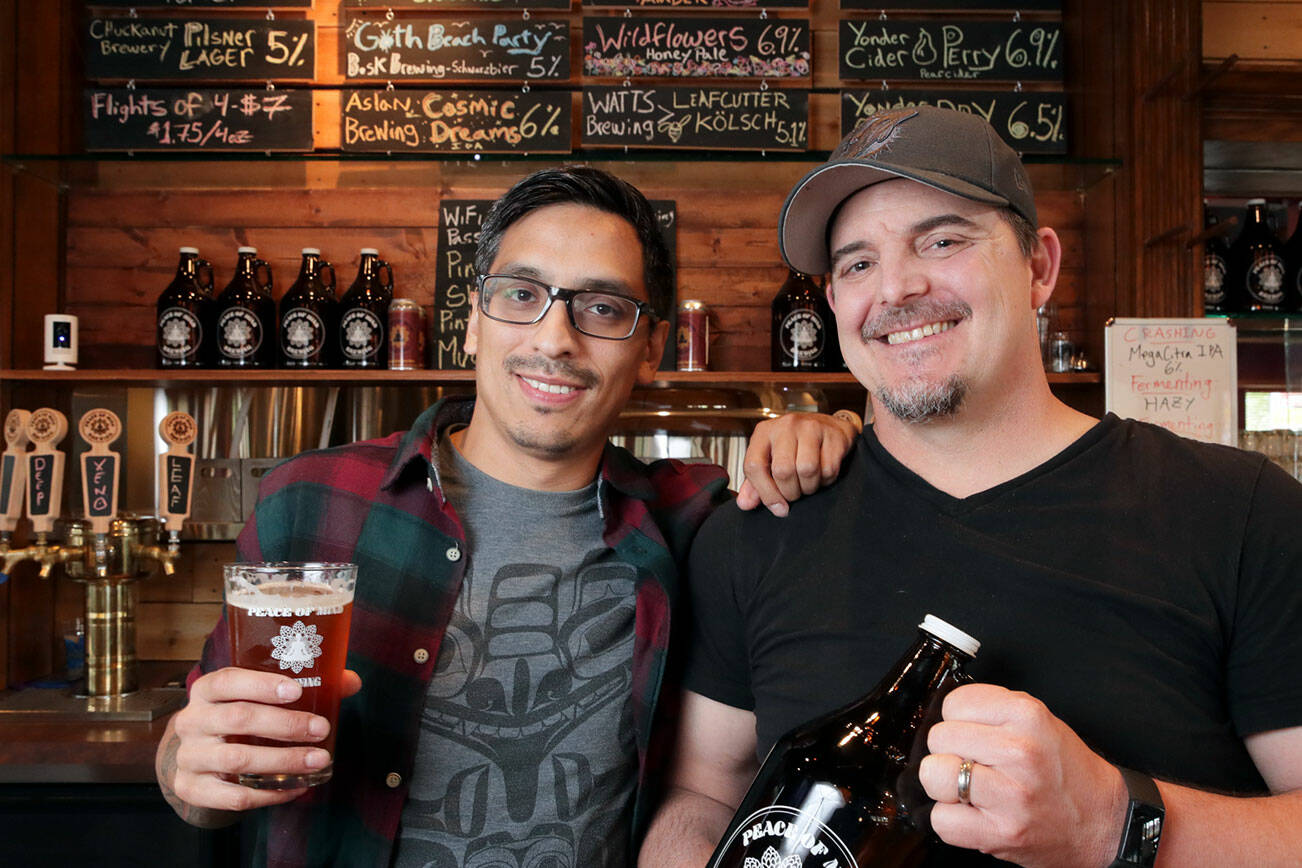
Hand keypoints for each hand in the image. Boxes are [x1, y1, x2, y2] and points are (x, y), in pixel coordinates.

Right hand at [165, 666, 361, 812]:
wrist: (193, 753)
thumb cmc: (236, 716)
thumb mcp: (257, 696)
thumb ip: (303, 685)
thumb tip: (350, 681)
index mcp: (206, 691)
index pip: (228, 681)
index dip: (262, 685)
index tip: (297, 691)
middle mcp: (191, 721)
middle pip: (238, 719)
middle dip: (285, 725)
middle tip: (320, 729)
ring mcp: (188, 757)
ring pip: (237, 760)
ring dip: (283, 761)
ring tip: (318, 760)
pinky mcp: (191, 789)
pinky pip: (234, 796)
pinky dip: (269, 794)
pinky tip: (296, 787)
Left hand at [737, 411, 858, 515]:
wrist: (830, 426)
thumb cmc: (796, 445)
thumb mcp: (771, 459)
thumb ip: (755, 483)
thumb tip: (745, 504)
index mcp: (764, 432)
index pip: (754, 466)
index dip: (765, 493)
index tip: (777, 507)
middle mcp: (785, 426)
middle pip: (782, 470)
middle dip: (790, 492)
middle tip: (795, 492)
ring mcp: (810, 427)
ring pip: (807, 469)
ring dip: (809, 487)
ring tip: (808, 483)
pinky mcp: (833, 435)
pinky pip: (829, 469)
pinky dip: (826, 480)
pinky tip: (822, 474)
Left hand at [919, 683, 1127, 867]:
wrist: (1105, 823)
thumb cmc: (1068, 773)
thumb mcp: (1041, 721)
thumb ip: (995, 712)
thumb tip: (946, 714)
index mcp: (1027, 716)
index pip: (954, 703)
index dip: (958, 720)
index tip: (973, 733)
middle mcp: (1019, 751)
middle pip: (939, 738)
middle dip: (950, 751)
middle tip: (974, 764)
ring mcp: (1010, 794)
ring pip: (934, 775)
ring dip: (944, 785)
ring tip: (969, 788)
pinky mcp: (1001, 832)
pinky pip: (942, 820)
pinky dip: (950, 820)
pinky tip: (974, 814)